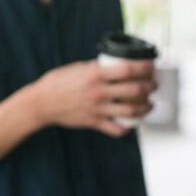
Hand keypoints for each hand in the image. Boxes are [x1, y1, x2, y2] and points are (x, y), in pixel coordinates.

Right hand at [31, 60, 156, 136]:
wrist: (42, 103)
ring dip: (145, 108)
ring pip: (131, 111)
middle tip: (153, 86)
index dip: (144, 69)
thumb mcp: (79, 68)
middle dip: (149, 88)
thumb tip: (115, 66)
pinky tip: (132, 124)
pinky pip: (117, 129)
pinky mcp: (94, 122)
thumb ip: (98, 68)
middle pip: (134, 90)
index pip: (127, 70)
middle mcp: (99, 92)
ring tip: (149, 104)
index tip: (150, 67)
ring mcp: (98, 109)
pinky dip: (127, 128)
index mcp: (96, 75)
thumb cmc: (58, 83)